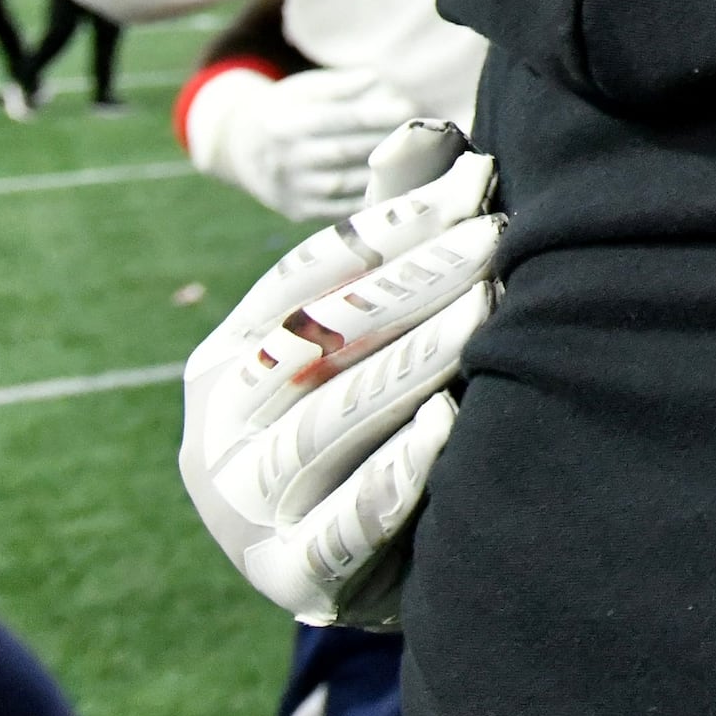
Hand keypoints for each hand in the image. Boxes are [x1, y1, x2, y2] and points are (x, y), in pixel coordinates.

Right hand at [179, 134, 498, 627]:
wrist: (392, 572)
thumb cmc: (391, 425)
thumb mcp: (379, 340)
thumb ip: (394, 240)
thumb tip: (429, 135)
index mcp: (225, 364)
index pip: (303, 275)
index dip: (391, 221)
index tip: (478, 178)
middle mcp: (216, 436)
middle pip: (312, 341)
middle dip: (411, 282)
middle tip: (499, 235)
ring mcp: (243, 514)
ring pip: (324, 424)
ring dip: (411, 364)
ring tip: (489, 311)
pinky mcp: (293, 580)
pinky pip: (343, 525)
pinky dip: (397, 474)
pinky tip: (452, 424)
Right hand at [184, 63, 423, 219]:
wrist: (237, 148)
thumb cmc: (286, 109)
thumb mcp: (301, 89)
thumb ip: (339, 85)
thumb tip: (380, 77)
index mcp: (284, 123)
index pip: (337, 117)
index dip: (375, 113)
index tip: (410, 105)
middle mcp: (284, 159)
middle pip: (345, 151)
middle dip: (388, 141)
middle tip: (426, 131)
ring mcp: (290, 189)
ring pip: (346, 182)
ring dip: (387, 171)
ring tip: (422, 156)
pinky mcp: (298, 210)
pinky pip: (341, 207)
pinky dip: (371, 198)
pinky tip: (401, 184)